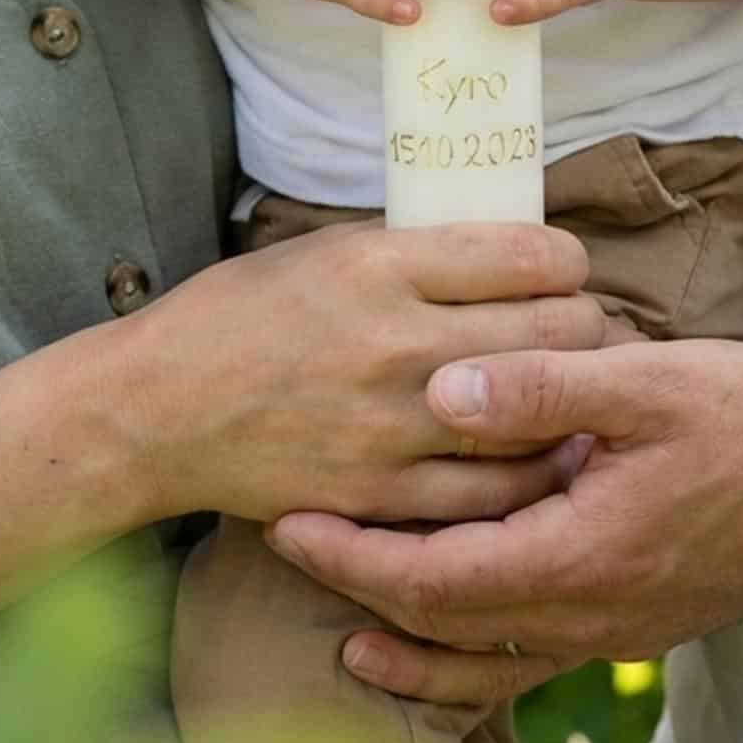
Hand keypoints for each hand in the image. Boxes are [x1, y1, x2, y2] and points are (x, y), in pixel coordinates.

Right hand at [118, 223, 608, 528]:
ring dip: (567, 402)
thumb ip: (417, 250)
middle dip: (582, 325)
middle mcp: (396, 342)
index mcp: (382, 265)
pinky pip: (495, 494)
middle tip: (575, 328)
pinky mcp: (382, 495)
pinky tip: (533, 453)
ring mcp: (392, 426)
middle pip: (555, 332)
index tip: (563, 268)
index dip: (567, 261)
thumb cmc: (242, 314)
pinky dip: (528, 470)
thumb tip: (506, 248)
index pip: (530, 256)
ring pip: (539, 417)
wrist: (159, 409)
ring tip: (567, 392)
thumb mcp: (327, 248)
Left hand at [267, 340, 742, 668]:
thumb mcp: (650, 381)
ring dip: (411, 644)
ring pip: (487, 658)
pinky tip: (457, 632)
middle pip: (446, 627)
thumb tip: (443, 386)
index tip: (291, 522)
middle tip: (293, 548)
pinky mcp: (637, 619)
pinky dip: (476, 655)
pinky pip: (534, 656)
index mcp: (582, 554)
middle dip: (363, 593)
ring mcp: (616, 628)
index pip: (435, 579)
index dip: (355, 558)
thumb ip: (544, 385)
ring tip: (348, 632)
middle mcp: (591, 612)